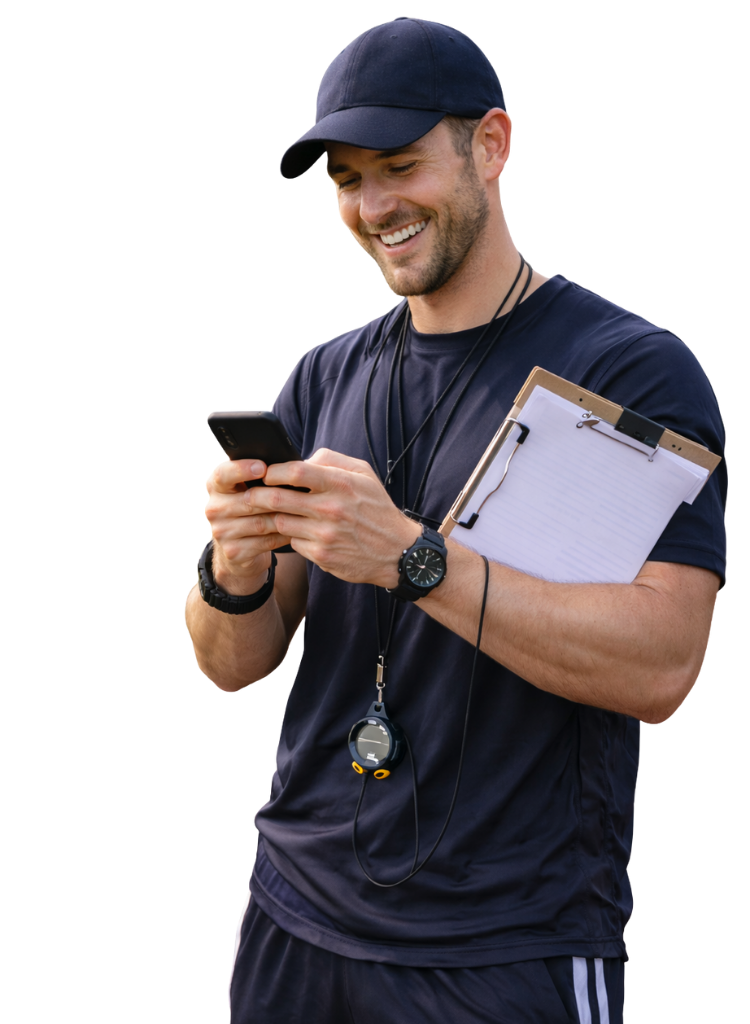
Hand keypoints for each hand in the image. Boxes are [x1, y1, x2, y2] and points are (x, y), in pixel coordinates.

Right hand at [204, 459, 293, 592]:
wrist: (238, 547)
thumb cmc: (251, 507)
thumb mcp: (247, 487)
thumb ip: (259, 474)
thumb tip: (289, 463)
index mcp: (215, 486)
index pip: (223, 474)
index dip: (242, 469)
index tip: (263, 467)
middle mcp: (214, 508)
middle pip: (248, 500)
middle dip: (276, 497)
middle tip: (300, 493)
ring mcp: (221, 532)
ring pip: (260, 523)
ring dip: (284, 518)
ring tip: (304, 511)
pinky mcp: (233, 552)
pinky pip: (266, 542)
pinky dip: (284, 535)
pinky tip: (297, 530)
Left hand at [247, 449, 420, 587]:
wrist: (397, 552)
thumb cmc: (377, 509)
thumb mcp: (364, 475)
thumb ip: (332, 461)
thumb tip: (302, 458)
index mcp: (341, 484)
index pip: (296, 470)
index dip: (273, 470)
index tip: (265, 472)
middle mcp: (332, 509)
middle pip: (279, 498)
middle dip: (257, 495)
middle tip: (249, 494)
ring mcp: (325, 535)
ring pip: (280, 522)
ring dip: (271, 517)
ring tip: (267, 512)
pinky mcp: (322, 556)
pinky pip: (293, 542)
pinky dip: (290, 536)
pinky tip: (294, 532)